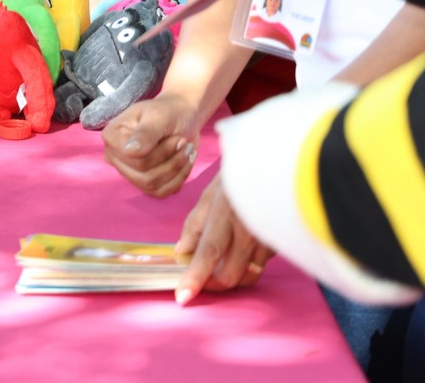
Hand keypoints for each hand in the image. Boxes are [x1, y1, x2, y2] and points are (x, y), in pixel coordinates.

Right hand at [101, 95, 198, 197]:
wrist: (181, 116)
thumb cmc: (168, 112)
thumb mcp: (159, 116)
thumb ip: (146, 133)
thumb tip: (130, 151)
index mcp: (112, 136)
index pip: (133, 158)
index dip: (160, 152)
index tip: (177, 139)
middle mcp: (114, 156)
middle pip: (142, 174)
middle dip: (171, 161)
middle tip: (184, 143)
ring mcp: (128, 171)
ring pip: (152, 185)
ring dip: (177, 169)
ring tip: (187, 151)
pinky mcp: (143, 182)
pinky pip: (161, 192)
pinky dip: (179, 179)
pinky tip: (186, 162)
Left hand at [174, 174, 273, 303]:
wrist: (279, 165)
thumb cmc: (239, 176)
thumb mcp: (210, 193)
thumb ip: (195, 224)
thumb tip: (180, 252)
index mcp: (226, 214)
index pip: (208, 253)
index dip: (195, 278)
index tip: (182, 298)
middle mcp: (250, 231)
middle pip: (230, 275)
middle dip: (212, 284)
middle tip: (200, 281)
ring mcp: (269, 239)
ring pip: (249, 275)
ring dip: (232, 277)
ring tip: (219, 266)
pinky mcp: (283, 244)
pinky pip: (262, 264)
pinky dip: (248, 265)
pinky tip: (242, 251)